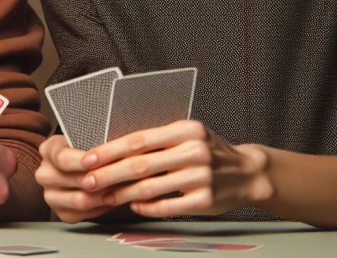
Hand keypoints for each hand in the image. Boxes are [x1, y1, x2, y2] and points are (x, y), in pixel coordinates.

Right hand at [34, 134, 114, 222]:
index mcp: (48, 150)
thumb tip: (110, 149)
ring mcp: (50, 195)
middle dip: (98, 179)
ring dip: (103, 195)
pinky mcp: (60, 213)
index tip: (97, 160)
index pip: (62, 158)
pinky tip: (110, 198)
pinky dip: (101, 207)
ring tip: (118, 188)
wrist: (74, 165)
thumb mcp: (82, 138)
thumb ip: (92, 144)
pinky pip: (84, 214)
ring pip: (80, 200)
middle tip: (118, 175)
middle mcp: (44, 174)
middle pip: (73, 181)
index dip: (81, 160)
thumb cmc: (83, 148)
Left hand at [80, 120, 272, 216]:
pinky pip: (169, 206)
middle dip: (109, 174)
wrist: (248, 172)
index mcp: (185, 129)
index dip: (110, 150)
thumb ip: (158, 139)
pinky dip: (148, 207)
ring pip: (151, 187)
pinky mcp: (206, 201)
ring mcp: (201, 177)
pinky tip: (134, 205)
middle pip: (141, 164)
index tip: (88, 158)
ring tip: (104, 196)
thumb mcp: (187, 135)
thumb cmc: (208, 150)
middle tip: (88, 181)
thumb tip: (115, 148)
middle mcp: (194, 151)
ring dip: (123, 193)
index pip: (139, 139)